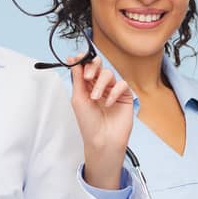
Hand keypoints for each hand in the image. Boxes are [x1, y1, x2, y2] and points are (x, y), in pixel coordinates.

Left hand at [68, 57, 133, 189]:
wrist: (103, 140)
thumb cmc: (89, 123)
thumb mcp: (78, 98)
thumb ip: (78, 79)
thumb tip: (73, 59)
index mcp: (86, 86)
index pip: (86, 67)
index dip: (83, 61)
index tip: (77, 59)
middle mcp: (99, 86)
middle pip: (98, 66)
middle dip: (93, 67)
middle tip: (88, 76)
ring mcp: (112, 90)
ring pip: (109, 74)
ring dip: (101, 84)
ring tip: (95, 98)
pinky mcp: (125, 96)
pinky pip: (122, 85)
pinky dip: (114, 92)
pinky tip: (109, 103)